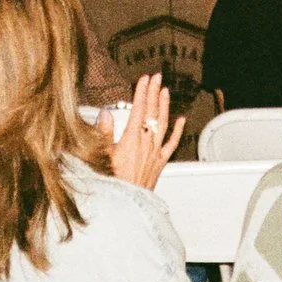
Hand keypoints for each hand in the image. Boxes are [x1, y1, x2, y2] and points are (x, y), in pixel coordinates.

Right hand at [107, 73, 183, 188]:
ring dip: (164, 106)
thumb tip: (106, 114)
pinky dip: (176, 131)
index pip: (139, 110)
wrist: (125, 205)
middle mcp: (146, 144)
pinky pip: (171, 144)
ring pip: (162, 124)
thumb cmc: (111, 183)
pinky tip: (181, 120)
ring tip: (166, 91)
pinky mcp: (159, 163)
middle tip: (157, 77)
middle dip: (154, 93)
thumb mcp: (100, 158)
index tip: (144, 79)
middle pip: (151, 113)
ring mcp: (155, 153)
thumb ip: (103, 134)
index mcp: (131, 140)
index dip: (142, 92)